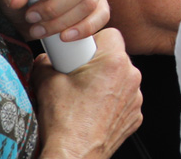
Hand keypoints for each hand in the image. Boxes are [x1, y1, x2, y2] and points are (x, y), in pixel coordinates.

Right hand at [33, 28, 142, 158]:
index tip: (81, 52)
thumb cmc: (64, 122)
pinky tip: (93, 112)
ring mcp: (135, 98)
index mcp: (114, 62)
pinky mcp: (135, 116)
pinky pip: (124, 100)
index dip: (93, 41)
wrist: (73, 155)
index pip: (110, 34)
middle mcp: (131, 77)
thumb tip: (45, 59)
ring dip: (106, 83)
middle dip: (97, 63)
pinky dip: (111, 103)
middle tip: (77, 75)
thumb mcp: (47, 83)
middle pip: (116, 58)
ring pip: (121, 79)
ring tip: (83, 98)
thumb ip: (46, 63)